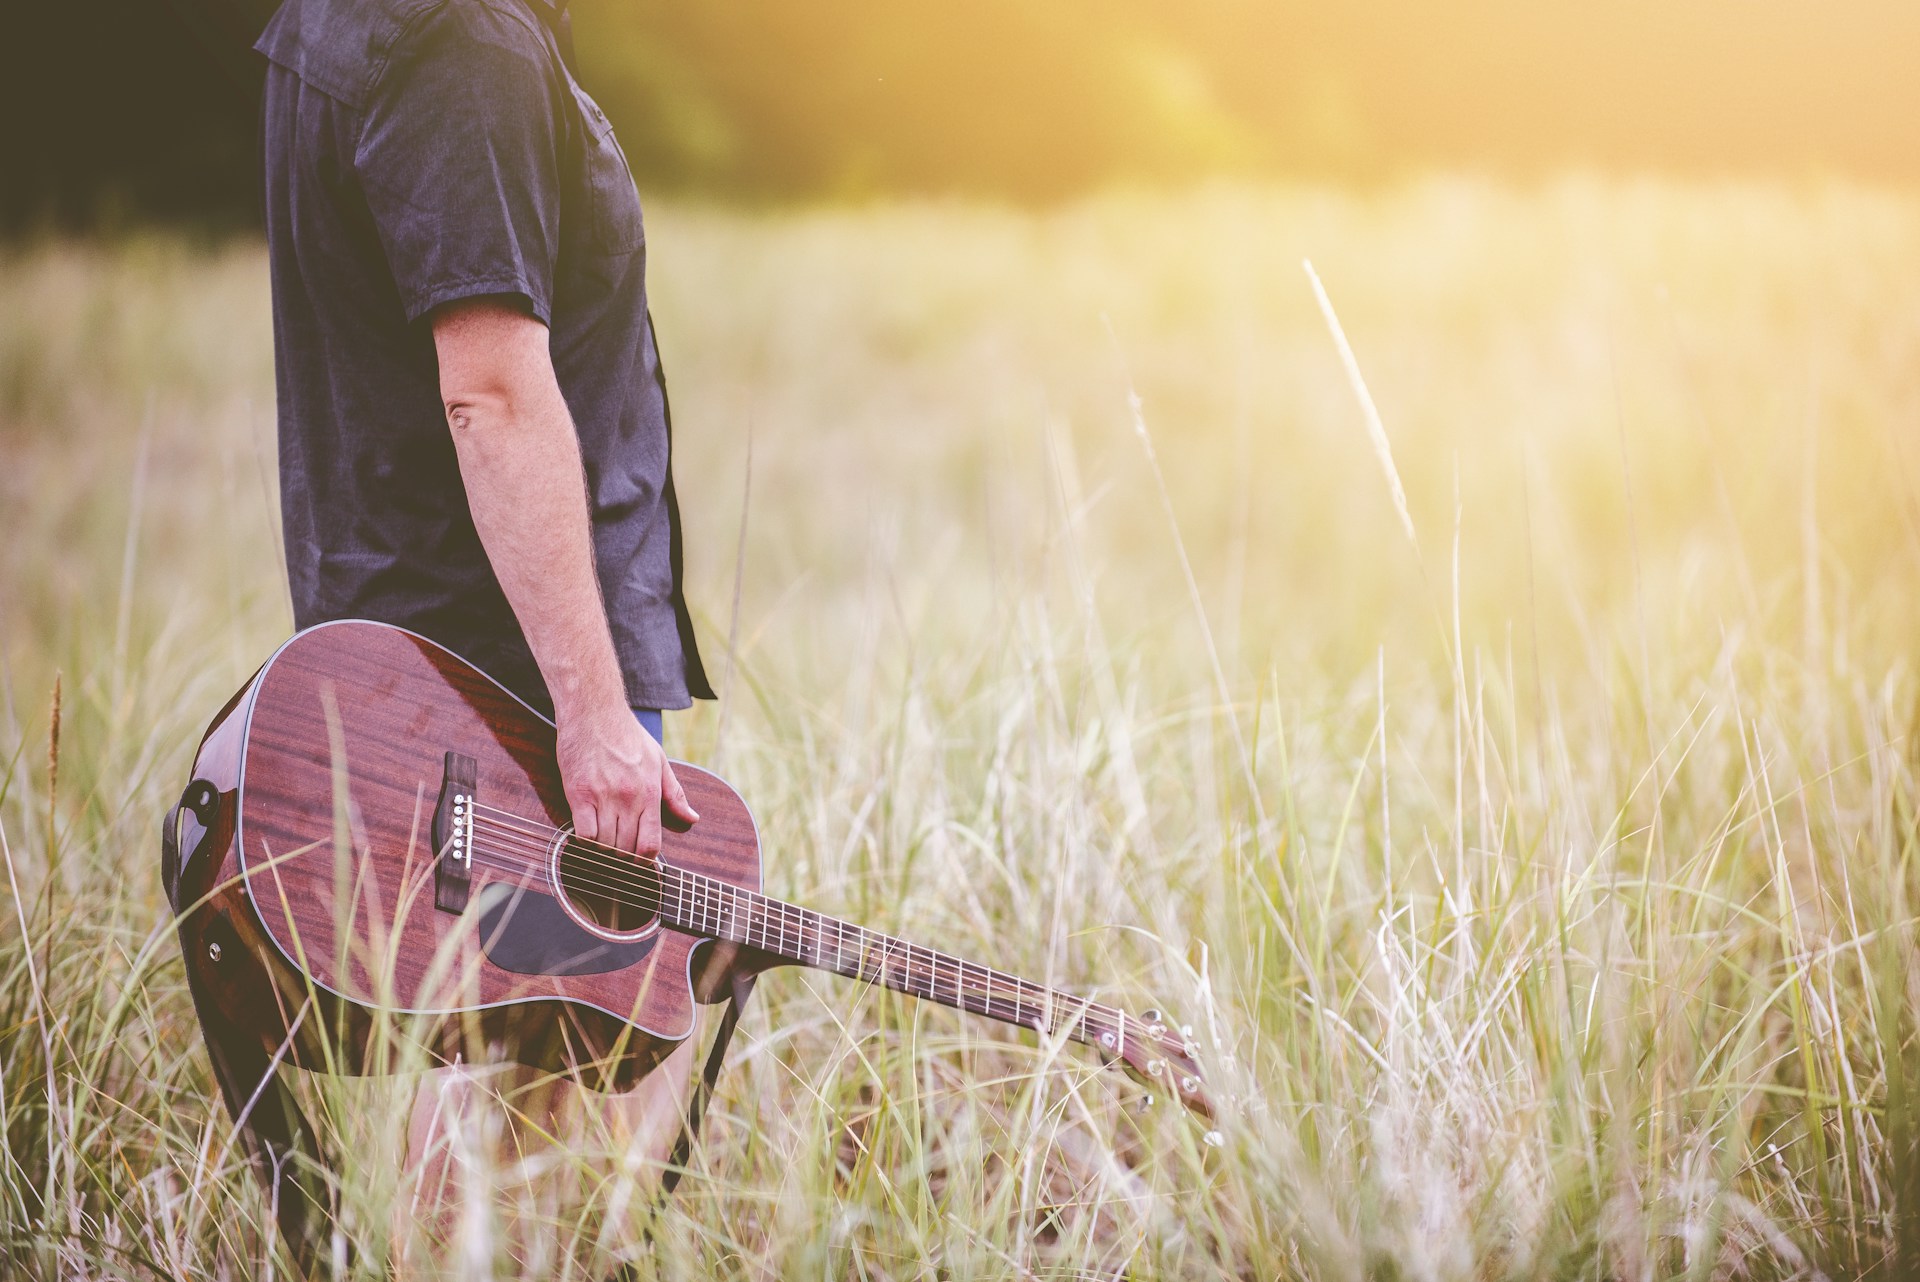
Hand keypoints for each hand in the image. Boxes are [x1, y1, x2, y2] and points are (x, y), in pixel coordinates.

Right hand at [554, 704, 697, 856]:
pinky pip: (583, 833)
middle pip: (626, 848)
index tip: (639, 863)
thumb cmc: (627, 735)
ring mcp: (603, 797)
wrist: (594, 712)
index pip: (651, 843)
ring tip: (602, 841)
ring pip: (605, 844)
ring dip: (603, 849)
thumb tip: (692, 819)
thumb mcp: (659, 761)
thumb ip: (675, 794)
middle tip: (618, 852)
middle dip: (623, 856)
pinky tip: (586, 832)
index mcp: (650, 792)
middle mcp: (629, 798)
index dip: (645, 861)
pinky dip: (585, 840)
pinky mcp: (579, 794)